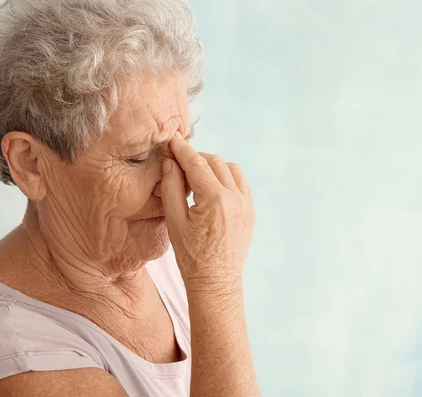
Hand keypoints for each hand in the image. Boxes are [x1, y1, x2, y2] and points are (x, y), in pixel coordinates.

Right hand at [160, 133, 254, 290]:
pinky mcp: (251, 211)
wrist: (215, 281)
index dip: (182, 150)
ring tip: (195, 177)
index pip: (197, 164)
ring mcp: (247, 204)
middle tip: (178, 163)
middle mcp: (235, 198)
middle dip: (196, 158)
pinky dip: (226, 177)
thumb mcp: (174, 221)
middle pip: (215, 162)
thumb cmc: (191, 255)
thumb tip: (170, 162)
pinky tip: (212, 187)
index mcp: (215, 200)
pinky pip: (240, 183)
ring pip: (230, 169)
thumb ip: (172, 187)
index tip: (172, 141)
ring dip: (213, 166)